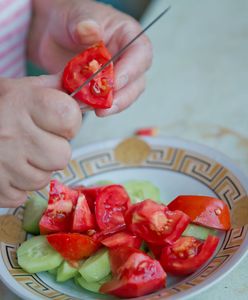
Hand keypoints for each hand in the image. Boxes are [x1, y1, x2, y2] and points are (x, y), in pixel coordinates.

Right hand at [0, 76, 81, 206]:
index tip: (58, 123)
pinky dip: (18, 186)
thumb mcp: (23, 89)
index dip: (70, 123)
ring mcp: (2, 162)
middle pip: (62, 156)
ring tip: (21, 155)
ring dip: (37, 170)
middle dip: (55, 151)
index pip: (70, 118)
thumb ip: (56, 90)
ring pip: (43, 180)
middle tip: (39, 142)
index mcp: (24, 103)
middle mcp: (12, 133)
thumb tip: (86, 94)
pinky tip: (9, 169)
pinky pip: (21, 196)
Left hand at [29, 0, 152, 115]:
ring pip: (123, 97)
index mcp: (128, 36)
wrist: (53, 33)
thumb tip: (90, 30)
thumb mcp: (76, 16)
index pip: (140, 55)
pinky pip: (104, 103)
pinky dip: (92, 107)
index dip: (130, 72)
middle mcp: (127, 60)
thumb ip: (83, 24)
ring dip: (106, 106)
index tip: (113, 83)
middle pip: (136, 83)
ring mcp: (116, 77)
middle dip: (121, 98)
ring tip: (86, 106)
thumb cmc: (71, 18)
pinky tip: (79, 106)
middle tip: (103, 106)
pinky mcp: (103, 90)